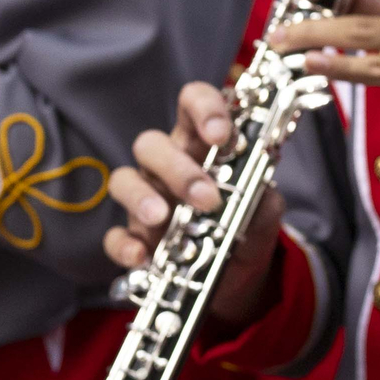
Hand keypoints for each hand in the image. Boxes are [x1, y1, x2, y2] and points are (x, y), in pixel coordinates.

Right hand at [102, 81, 284, 327]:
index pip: (193, 104)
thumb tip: (261, 189)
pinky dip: (124, 245)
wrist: (239, 275)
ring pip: (123, 180)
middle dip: (177, 168)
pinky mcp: (134, 237)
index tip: (221, 135)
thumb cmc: (248, 226)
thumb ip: (263, 199)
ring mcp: (145, 199)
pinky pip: (115, 236)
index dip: (204, 109)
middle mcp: (167, 166)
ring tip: (162, 218)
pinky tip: (142, 257)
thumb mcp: (264, 212)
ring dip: (141, 198)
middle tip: (207, 198)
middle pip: (151, 144)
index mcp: (202, 145)